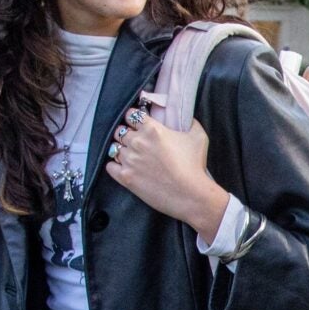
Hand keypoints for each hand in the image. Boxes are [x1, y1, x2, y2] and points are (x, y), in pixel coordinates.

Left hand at [103, 86, 229, 242]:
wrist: (190, 195)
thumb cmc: (194, 166)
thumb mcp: (198, 137)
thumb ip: (190, 122)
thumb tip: (187, 117)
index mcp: (152, 129)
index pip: (132, 114)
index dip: (133, 117)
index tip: (136, 122)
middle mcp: (137, 142)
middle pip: (120, 131)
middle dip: (126, 134)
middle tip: (134, 141)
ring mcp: (129, 160)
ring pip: (114, 147)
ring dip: (121, 149)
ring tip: (130, 155)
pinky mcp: (126, 177)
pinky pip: (110, 166)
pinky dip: (114, 165)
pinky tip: (122, 167)